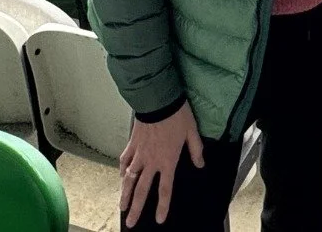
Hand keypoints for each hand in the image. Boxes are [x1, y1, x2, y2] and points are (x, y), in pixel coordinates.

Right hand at [119, 102, 203, 225]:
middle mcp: (151, 162)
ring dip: (125, 194)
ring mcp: (139, 154)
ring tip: (122, 207)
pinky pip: (125, 161)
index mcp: (167, 161)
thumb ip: (196, 150)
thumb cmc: (178, 116)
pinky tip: (121, 176)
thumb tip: (201, 165)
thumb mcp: (192, 132)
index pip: (165, 189)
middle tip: (131, 223)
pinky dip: (122, 170)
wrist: (158, 101)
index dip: (162, 206)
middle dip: (137, 208)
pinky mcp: (131, 144)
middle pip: (142, 190)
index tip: (159, 220)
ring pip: (129, 179)